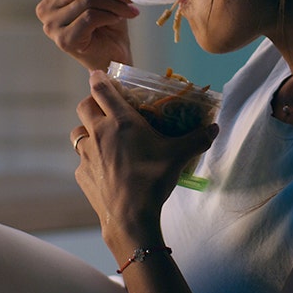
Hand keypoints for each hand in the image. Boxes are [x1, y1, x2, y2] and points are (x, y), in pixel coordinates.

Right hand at [35, 0, 136, 70]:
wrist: (114, 55)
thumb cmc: (108, 24)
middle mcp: (46, 8)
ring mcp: (52, 25)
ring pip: (87, 0)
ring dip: (114, 4)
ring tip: (128, 10)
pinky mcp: (64, 40)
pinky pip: (90, 17)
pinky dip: (109, 16)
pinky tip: (118, 20)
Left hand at [71, 70, 217, 249]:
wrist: (130, 217)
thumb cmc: (153, 180)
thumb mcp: (179, 156)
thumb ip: (198, 139)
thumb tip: (214, 128)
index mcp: (120, 121)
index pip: (101, 89)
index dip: (98, 78)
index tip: (99, 75)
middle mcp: (98, 133)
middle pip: (84, 106)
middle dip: (92, 102)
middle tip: (105, 107)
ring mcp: (86, 155)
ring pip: (77, 132)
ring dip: (86, 130)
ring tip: (101, 137)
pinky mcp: (81, 174)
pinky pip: (81, 160)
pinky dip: (90, 159)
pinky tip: (104, 168)